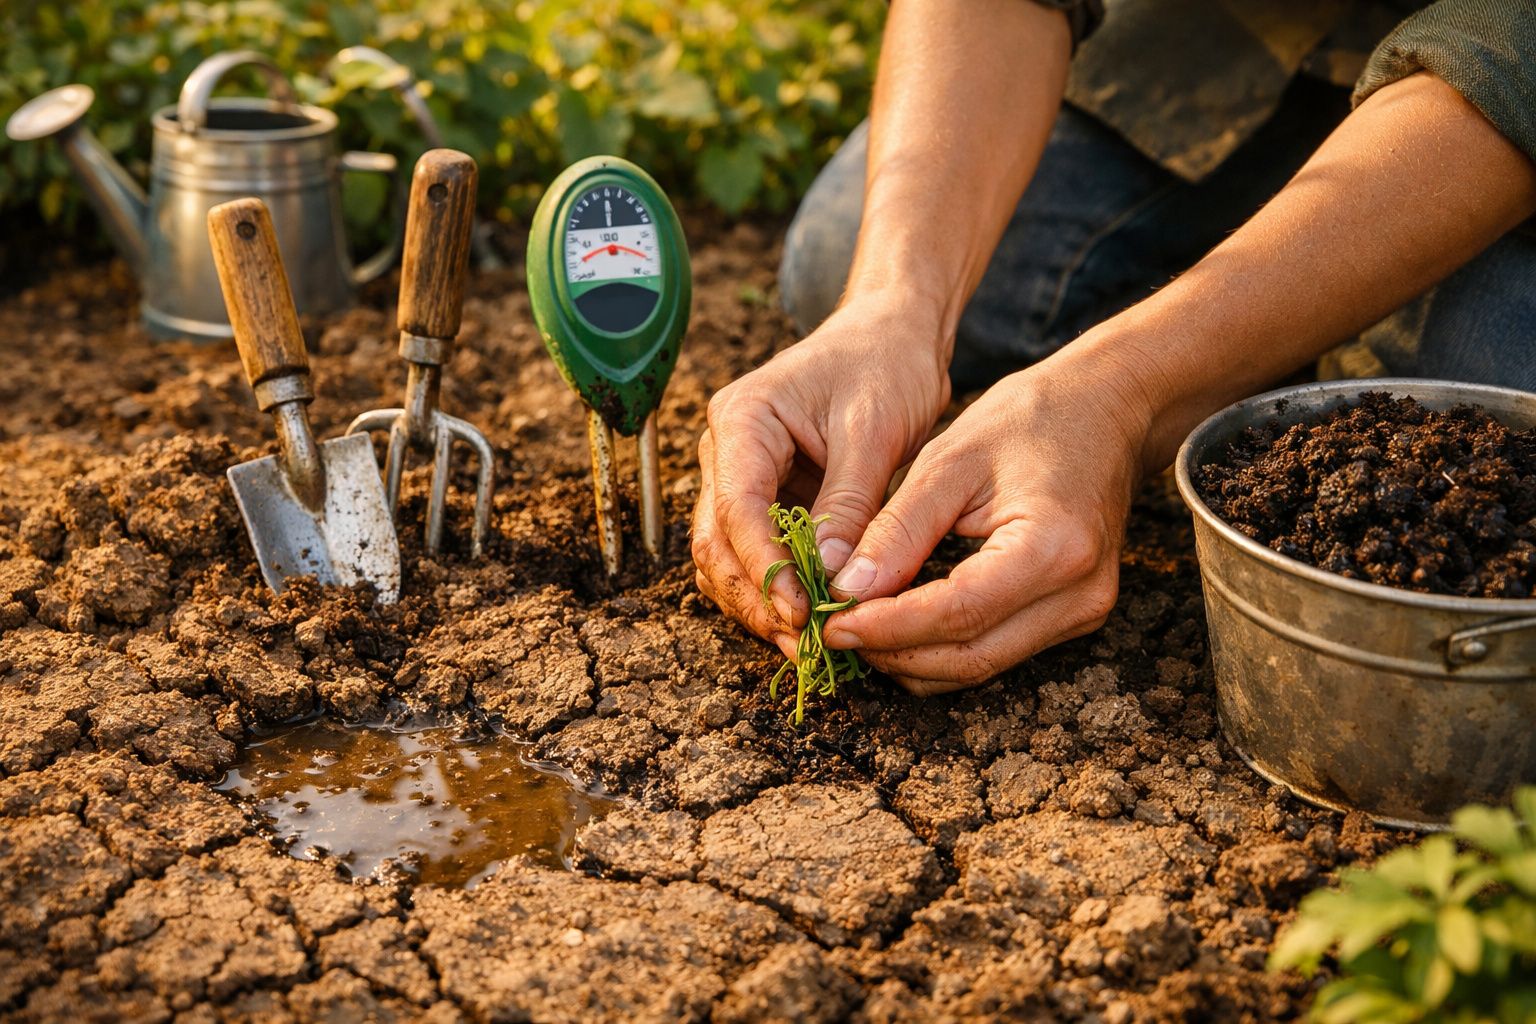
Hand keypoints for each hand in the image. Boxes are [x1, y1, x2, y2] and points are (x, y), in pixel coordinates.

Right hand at [691, 295, 951, 655]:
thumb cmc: (885, 366)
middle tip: (802, 643)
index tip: (800, 613)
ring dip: (761, 604)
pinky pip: (758, 556)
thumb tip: (832, 576)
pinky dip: (779, 591)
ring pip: (728, 558)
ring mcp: (742, 477)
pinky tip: (812, 621)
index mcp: (743, 420)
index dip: (765, 569)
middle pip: (717, 542)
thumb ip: (849, 502)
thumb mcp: (874, 430)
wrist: (892, 336)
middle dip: (755, 598)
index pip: (737, 508)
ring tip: (807, 645)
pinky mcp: (768, 499)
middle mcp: (728, 451)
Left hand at [821, 358, 1152, 694]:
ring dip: (914, 658)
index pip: (958, 613)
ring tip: (858, 627)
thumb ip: (899, 529)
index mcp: (1054, 548)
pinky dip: (942, 647)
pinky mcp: (1074, 616)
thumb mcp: (949, 460)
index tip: (830, 623)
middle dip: (894, 652)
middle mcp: (1080, 594)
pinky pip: (997, 651)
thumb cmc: (1027, 420)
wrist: (1105, 409)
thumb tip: (848, 590)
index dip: (888, 628)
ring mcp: (1084, 612)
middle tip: (833, 629)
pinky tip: (898, 623)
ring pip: (982, 666)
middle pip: (971, 657)